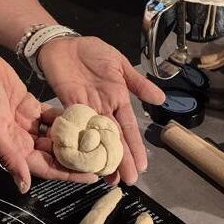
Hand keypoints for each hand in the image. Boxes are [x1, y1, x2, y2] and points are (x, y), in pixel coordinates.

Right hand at [0, 48, 98, 193]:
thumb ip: (9, 156)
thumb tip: (24, 186)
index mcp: (13, 149)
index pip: (46, 168)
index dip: (69, 174)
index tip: (93, 175)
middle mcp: (21, 140)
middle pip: (54, 155)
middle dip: (76, 158)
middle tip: (102, 157)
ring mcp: (26, 123)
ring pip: (54, 137)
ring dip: (73, 139)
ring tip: (96, 139)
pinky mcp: (29, 107)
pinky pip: (50, 118)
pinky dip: (64, 119)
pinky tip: (83, 117)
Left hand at [37, 35, 164, 185]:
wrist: (63, 43)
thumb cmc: (92, 52)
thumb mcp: (119, 64)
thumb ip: (137, 82)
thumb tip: (161, 99)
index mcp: (116, 98)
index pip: (128, 127)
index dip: (134, 146)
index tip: (141, 167)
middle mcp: (102, 108)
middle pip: (112, 137)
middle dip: (120, 159)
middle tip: (125, 181)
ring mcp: (84, 109)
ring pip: (95, 137)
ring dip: (100, 157)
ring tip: (106, 177)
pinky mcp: (66, 105)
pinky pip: (73, 126)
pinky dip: (77, 141)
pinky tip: (81, 157)